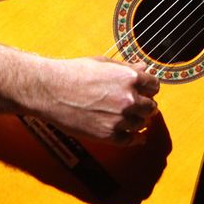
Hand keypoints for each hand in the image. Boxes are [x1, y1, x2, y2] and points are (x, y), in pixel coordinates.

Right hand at [32, 56, 161, 143]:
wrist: (50, 90)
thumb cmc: (73, 72)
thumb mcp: (103, 63)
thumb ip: (127, 68)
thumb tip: (144, 69)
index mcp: (129, 78)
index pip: (154, 86)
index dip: (150, 89)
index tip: (146, 92)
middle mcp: (128, 99)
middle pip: (151, 107)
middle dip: (146, 105)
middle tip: (140, 106)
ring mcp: (119, 118)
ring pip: (142, 124)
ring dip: (138, 121)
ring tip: (130, 118)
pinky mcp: (107, 135)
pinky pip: (130, 140)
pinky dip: (135, 139)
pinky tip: (136, 138)